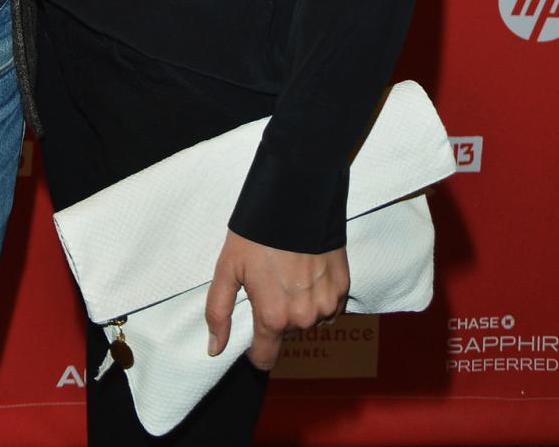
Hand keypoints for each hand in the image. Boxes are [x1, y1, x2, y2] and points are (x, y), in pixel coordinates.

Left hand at [204, 229, 348, 370]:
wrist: (295, 200)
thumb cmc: (257, 232)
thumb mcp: (228, 267)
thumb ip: (218, 312)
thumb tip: (215, 348)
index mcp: (273, 316)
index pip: (266, 357)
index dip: (255, 348)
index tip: (252, 333)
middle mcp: (303, 318)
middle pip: (286, 334)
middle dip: (277, 317)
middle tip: (270, 284)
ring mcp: (326, 305)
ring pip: (308, 321)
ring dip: (299, 307)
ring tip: (289, 274)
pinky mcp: (343, 289)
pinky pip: (329, 307)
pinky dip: (318, 297)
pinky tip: (307, 273)